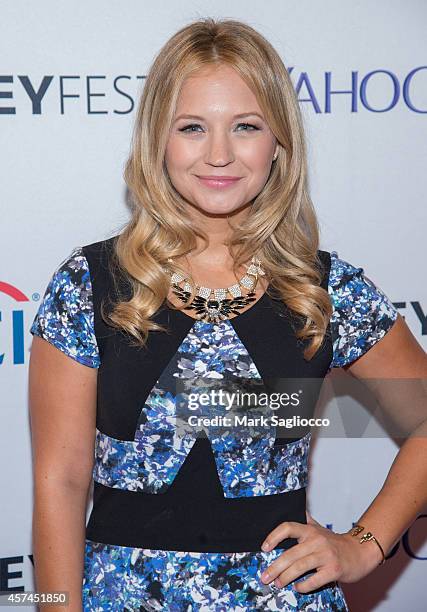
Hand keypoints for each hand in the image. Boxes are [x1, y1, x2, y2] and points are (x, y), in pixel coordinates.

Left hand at [260, 511, 384, 592]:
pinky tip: (297, 587)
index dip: (274, 536)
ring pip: (299, 567)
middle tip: (265, 577)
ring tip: (277, 584)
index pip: (288, 527)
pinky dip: (303, 586)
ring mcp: (325, 555)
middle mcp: (317, 540)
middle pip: (290, 554)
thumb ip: (305, 521)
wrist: (360, 552)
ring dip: (285, 577)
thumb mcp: (319, 528)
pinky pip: (314, 580)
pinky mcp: (334, 570)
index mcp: (310, 530)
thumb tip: (292, 508)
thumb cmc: (335, 543)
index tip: (264, 547)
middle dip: (275, 567)